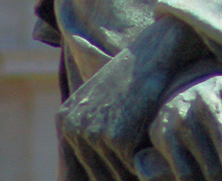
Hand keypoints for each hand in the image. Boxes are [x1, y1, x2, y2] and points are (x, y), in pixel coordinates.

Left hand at [57, 19, 204, 180]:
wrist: (155, 52)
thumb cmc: (136, 77)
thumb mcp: (104, 101)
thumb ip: (94, 130)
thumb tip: (99, 169)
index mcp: (66, 120)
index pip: (76, 170)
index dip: (102, 175)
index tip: (120, 174)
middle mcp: (73, 128)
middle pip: (95, 175)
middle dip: (118, 175)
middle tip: (137, 166)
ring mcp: (94, 133)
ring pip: (114, 174)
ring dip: (131, 173)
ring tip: (147, 163)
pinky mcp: (118, 138)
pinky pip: (131, 168)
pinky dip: (145, 165)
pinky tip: (155, 155)